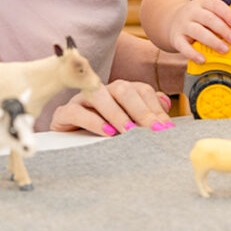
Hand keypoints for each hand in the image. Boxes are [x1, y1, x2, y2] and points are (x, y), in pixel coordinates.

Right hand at [50, 79, 173, 135]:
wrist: (67, 141)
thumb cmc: (100, 132)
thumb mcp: (125, 124)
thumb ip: (145, 113)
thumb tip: (166, 104)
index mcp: (120, 91)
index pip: (141, 91)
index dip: (155, 107)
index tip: (166, 127)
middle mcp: (103, 90)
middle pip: (123, 89)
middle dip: (141, 110)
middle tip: (153, 130)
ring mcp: (83, 99)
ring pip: (100, 96)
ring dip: (118, 114)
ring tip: (130, 131)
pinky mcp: (64, 113)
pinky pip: (77, 112)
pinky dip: (93, 121)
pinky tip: (106, 132)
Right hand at [167, 0, 230, 62]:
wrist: (172, 20)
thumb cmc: (198, 19)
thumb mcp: (210, 12)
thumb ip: (228, 16)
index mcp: (203, 4)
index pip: (215, 5)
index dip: (227, 14)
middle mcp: (192, 13)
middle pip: (208, 18)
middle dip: (222, 29)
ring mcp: (183, 25)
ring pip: (197, 31)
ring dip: (212, 41)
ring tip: (224, 50)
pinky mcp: (176, 38)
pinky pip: (183, 46)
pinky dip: (193, 53)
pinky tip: (203, 59)